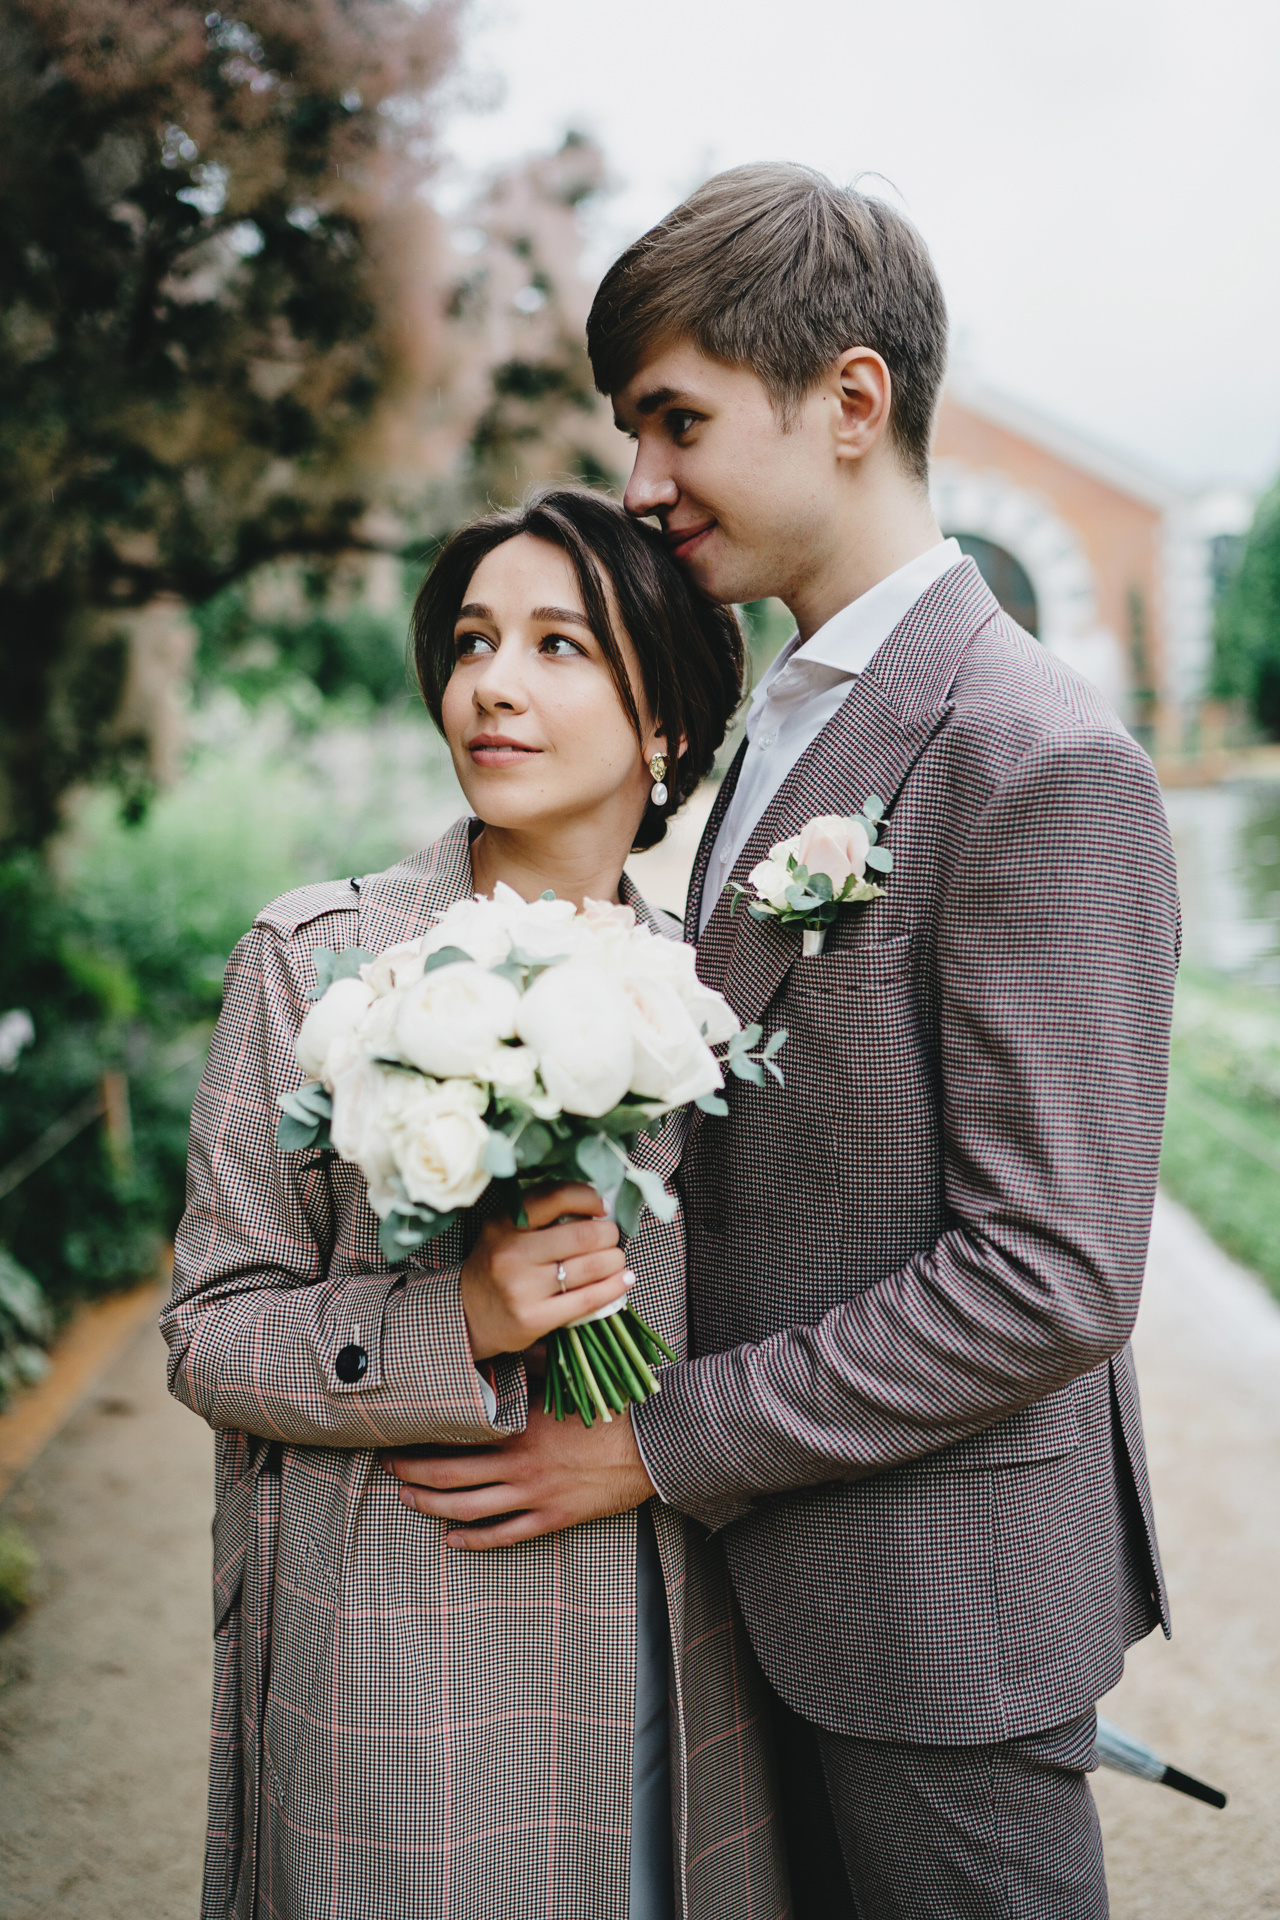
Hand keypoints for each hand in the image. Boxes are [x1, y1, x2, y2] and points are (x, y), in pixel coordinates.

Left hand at [384, 1399, 656, 1548]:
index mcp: (518, 1428)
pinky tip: (452, 1539)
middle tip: (387, 1467)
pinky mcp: (552, 1518)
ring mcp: (533, 1496)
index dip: (421, 1438)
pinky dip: (473, 1540)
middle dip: (411, 1472)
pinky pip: (503, 1536)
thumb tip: (497, 1356)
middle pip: (448, 1475)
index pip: (455, 1437)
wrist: (651, 1445)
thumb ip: (526, 1372)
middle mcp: (518, 1465)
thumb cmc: (609, 1410)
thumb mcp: (563, 1383)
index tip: (399, 1433)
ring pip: (467, 1508)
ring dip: (431, 1505)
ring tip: (407, 1499)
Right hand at [459, 1183, 632, 1360]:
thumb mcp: (506, 1229)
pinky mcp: (534, 1318)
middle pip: (583, 1235)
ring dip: (615, 1260)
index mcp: (504, 1222)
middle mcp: (511, 1253)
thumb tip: (596, 1203)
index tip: (602, 1207)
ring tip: (616, 1259)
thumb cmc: (499, 1264)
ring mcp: (522, 1288)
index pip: (556, 1197)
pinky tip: (624, 1280)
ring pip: (591, 1267)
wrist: (470, 1313)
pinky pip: (588, 1299)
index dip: (589, 1198)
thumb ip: (541, 1213)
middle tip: (611, 1237)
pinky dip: (614, 1287)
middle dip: (609, 1234)